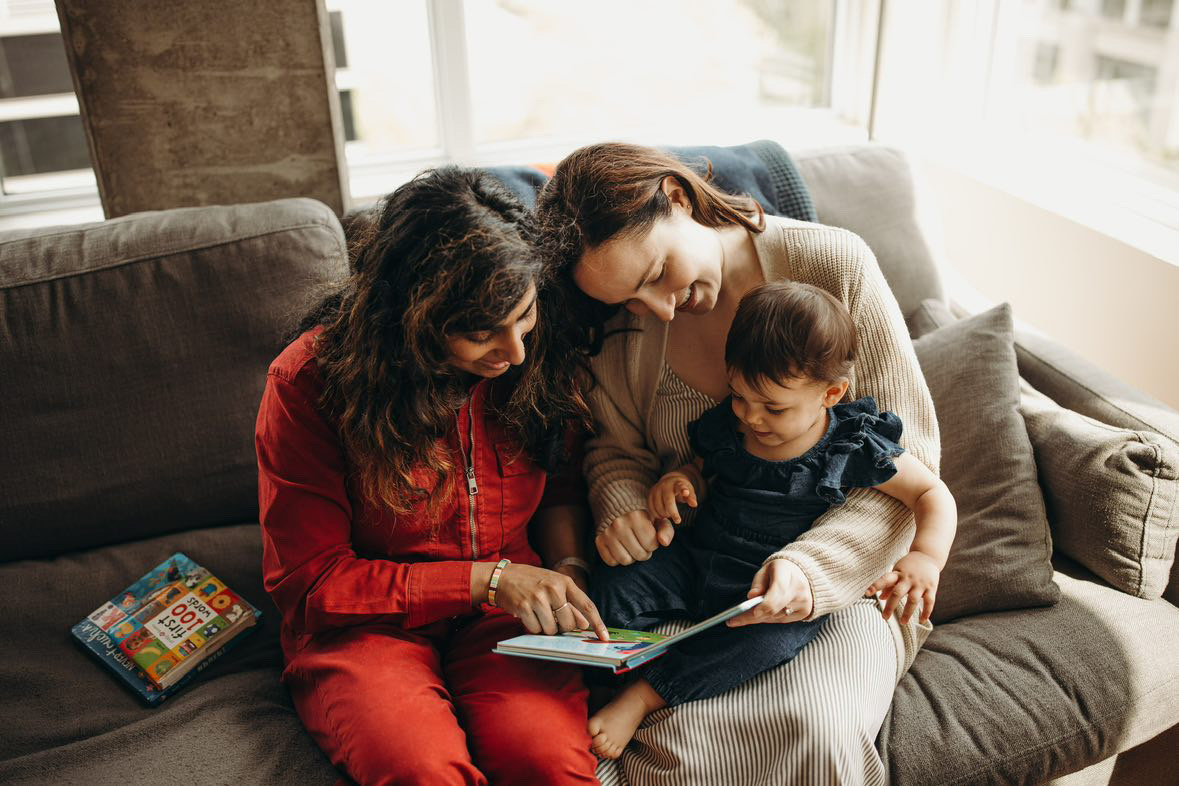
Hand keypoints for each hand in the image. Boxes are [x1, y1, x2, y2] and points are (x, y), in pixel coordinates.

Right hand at [494, 563, 608, 640]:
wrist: (502, 577)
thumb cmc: (531, 582)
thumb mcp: (553, 586)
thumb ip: (571, 605)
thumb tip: (584, 625)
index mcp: (565, 582)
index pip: (587, 605)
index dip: (597, 623)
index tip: (605, 637)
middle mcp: (553, 589)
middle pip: (568, 624)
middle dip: (562, 628)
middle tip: (551, 618)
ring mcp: (538, 597)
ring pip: (551, 630)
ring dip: (545, 628)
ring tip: (537, 614)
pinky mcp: (524, 607)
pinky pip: (535, 629)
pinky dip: (533, 627)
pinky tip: (527, 615)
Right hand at [595, 509, 674, 565]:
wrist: (617, 506)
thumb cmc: (642, 517)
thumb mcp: (656, 519)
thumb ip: (666, 530)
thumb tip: (664, 542)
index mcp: (636, 516)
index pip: (652, 545)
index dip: (653, 543)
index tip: (648, 536)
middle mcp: (619, 524)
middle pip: (639, 555)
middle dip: (644, 552)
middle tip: (641, 543)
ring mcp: (607, 533)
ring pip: (625, 560)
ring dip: (631, 557)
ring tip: (631, 546)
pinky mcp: (599, 540)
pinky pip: (611, 561)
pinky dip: (617, 559)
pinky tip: (620, 548)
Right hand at [647, 472, 696, 523]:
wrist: (668, 482)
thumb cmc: (681, 490)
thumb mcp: (689, 491)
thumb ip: (691, 497)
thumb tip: (694, 504)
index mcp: (677, 484)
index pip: (681, 487)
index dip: (683, 490)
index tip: (686, 493)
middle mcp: (665, 485)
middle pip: (668, 501)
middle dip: (673, 512)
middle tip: (678, 521)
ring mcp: (656, 490)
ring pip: (659, 506)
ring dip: (664, 514)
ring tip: (669, 514)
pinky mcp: (650, 495)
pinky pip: (651, 508)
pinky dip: (656, 514)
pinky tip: (661, 515)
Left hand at [728, 558, 812, 626]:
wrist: (804, 573)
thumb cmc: (780, 570)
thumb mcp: (766, 570)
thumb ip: (758, 582)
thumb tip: (751, 597)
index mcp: (788, 573)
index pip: (778, 591)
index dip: (765, 604)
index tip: (753, 612)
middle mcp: (799, 589)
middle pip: (774, 608)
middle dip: (753, 615)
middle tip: (733, 621)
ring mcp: (804, 603)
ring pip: (775, 616)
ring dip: (759, 617)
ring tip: (742, 617)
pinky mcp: (804, 612)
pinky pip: (781, 620)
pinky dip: (769, 618)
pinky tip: (760, 614)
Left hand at [866, 551, 939, 623]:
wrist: (928, 555)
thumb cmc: (909, 565)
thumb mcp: (897, 571)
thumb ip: (890, 585)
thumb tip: (881, 598)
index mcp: (897, 574)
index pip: (885, 580)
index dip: (876, 586)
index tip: (867, 593)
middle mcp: (908, 579)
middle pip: (897, 593)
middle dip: (890, 606)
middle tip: (884, 618)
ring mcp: (920, 583)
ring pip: (913, 600)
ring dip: (907, 612)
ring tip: (902, 622)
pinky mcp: (931, 587)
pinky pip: (929, 601)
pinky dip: (926, 612)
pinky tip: (922, 620)